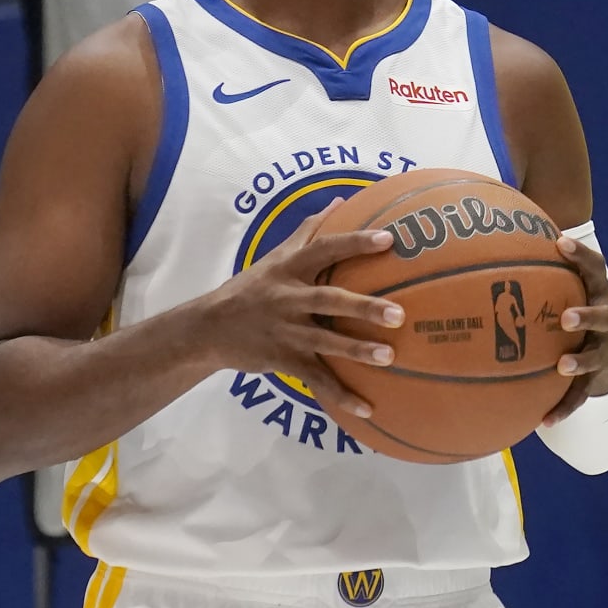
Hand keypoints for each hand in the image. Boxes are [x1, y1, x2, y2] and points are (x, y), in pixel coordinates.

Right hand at [196, 201, 403, 419]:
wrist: (209, 329)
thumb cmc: (250, 288)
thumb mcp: (275, 256)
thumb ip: (308, 230)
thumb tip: (338, 200)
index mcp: (289, 268)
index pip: (325, 249)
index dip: (356, 243)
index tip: (389, 240)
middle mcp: (288, 297)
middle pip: (330, 299)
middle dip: (364, 307)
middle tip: (399, 313)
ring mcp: (286, 330)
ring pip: (326, 341)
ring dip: (357, 350)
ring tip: (390, 356)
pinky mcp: (283, 359)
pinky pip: (316, 378)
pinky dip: (341, 395)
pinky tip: (367, 407)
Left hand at [542, 233, 607, 425]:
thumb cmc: (581, 309)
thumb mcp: (572, 287)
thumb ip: (544, 265)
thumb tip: (501, 234)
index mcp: (597, 294)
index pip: (595, 270)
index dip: (580, 255)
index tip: (560, 243)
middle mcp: (605, 322)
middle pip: (601, 317)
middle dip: (585, 316)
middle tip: (566, 317)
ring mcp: (602, 352)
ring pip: (593, 358)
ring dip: (579, 362)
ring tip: (561, 366)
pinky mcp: (594, 380)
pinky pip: (578, 396)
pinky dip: (562, 409)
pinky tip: (543, 421)